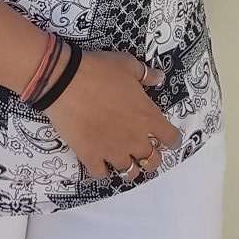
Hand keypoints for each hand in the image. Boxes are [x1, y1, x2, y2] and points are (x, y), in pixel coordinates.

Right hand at [43, 49, 181, 183]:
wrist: (65, 81)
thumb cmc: (99, 70)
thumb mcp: (128, 64)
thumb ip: (146, 74)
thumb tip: (159, 77)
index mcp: (148, 116)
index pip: (172, 138)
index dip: (173, 140)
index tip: (169, 139)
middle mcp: (134, 138)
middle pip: (153, 160)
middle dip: (152, 158)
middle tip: (146, 152)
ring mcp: (112, 150)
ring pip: (129, 172)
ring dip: (130, 167)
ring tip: (124, 161)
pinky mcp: (90, 156)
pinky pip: (101, 174)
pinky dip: (102, 169)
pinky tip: (99, 162)